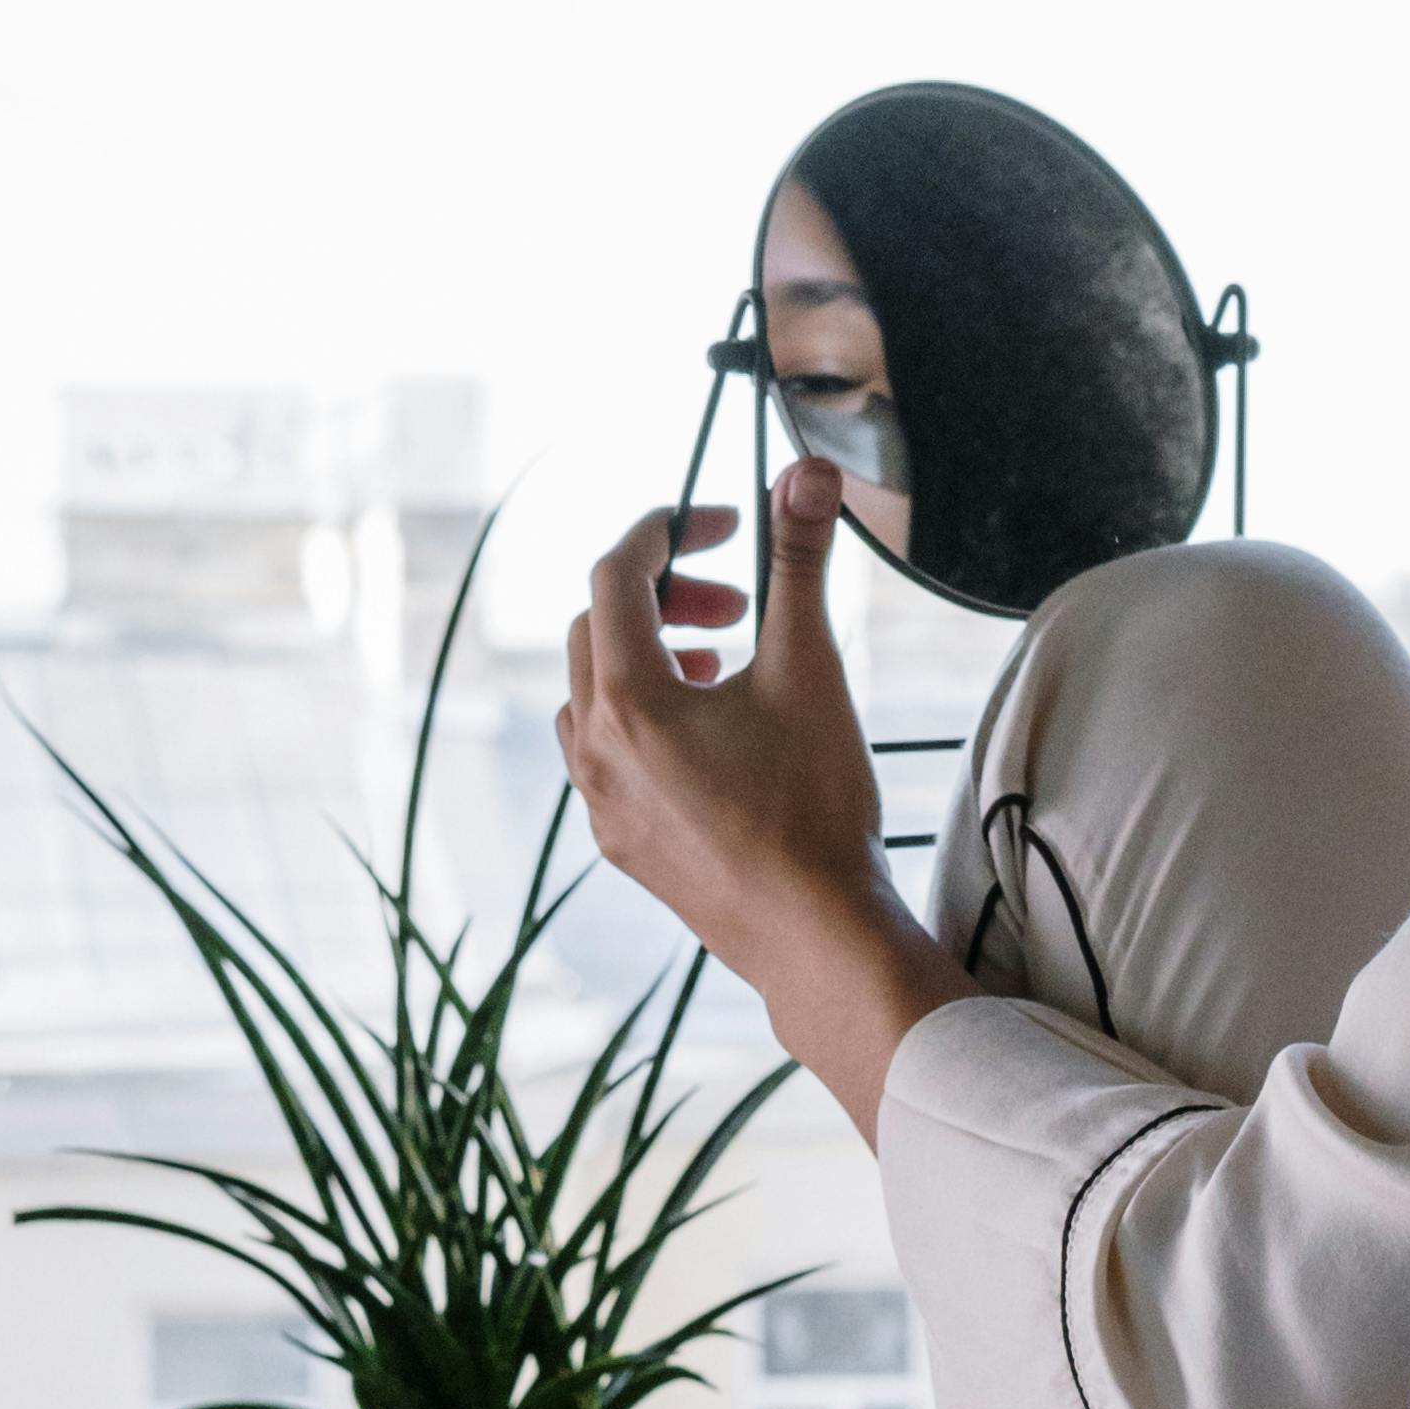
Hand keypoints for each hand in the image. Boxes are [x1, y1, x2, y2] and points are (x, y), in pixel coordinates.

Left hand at [559, 461, 964, 1139]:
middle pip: (596, 631)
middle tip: (736, 607)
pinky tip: (709, 742)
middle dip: (664, 599)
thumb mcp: (809, 670)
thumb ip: (797, 564)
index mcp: (627, 698)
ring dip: (647, 662)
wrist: (818, 938)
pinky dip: (642, 723)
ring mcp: (600, 804)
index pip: (613, 575)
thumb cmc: (813, 807)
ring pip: (591, 697)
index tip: (718, 525)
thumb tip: (803, 470)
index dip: (665, 532)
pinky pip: (603, 758)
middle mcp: (592, 749)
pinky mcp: (622, 846)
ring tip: (719, 669)